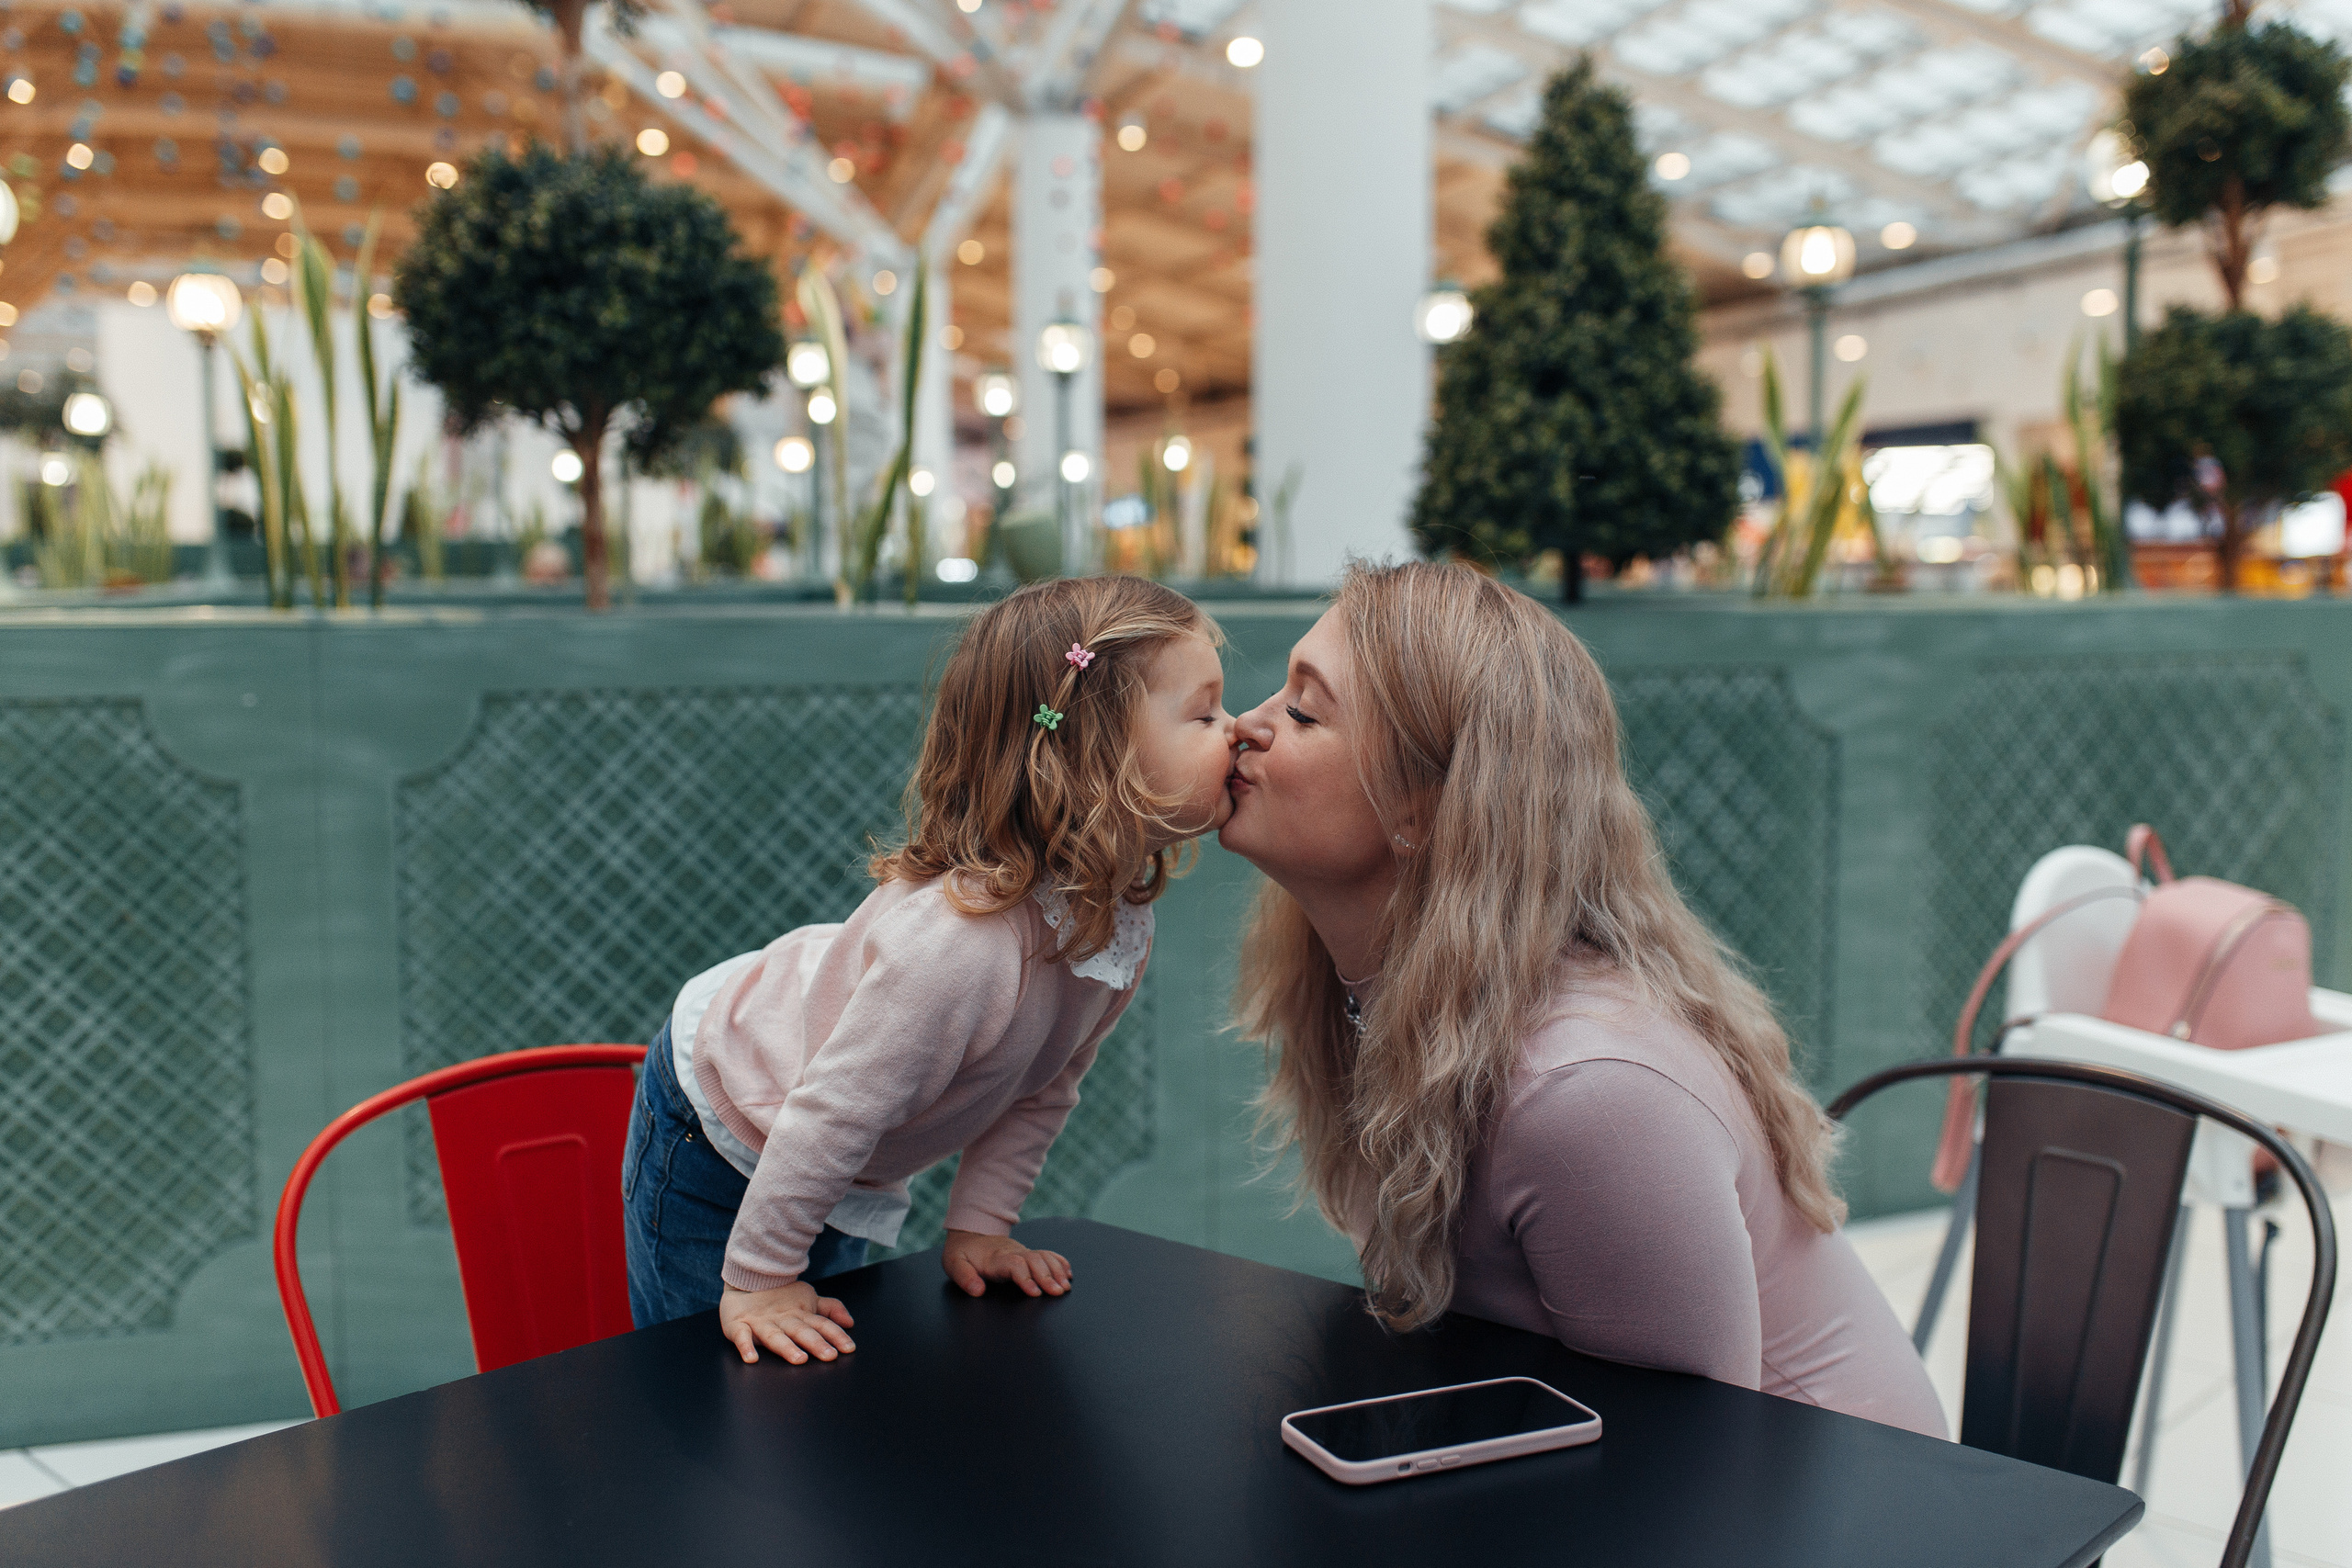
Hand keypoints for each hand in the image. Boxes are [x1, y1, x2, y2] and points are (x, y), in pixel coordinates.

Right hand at [719, 1281, 856, 1365]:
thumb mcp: (808, 1299)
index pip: (821, 1324)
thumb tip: (850, 1322)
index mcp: (800, 1313)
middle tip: (829, 1355)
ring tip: (798, 1358)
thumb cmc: (780, 1295)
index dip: (836, 1335)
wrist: (744, 1279)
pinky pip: (741, 1336)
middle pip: (801, 1331)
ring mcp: (760, 1322)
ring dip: (786, 1347)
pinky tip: (751, 1358)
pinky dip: (745, 1346)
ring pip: (775, 1336)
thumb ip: (830, 1310)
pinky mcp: (738, 1324)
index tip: (849, 1348)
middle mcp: (782, 1318)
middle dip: (815, 1343)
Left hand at [942, 1229, 1072, 1298]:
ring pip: (1044, 1257)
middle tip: (1058, 1292)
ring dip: (1057, 1271)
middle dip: (1048, 1277)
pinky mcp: (1027, 1253)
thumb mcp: (953, 1263)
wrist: (969, 1233)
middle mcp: (1012, 1253)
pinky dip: (1059, 1262)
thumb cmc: (962, 1252)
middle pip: (1034, 1261)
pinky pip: (1047, 1254)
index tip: (1035, 1292)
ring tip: (1066, 1287)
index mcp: (995, 1258)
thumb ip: (964, 1277)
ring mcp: (1022, 1251)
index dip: (1026, 1278)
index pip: (1014, 1265)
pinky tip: (1068, 1273)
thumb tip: (978, 1290)